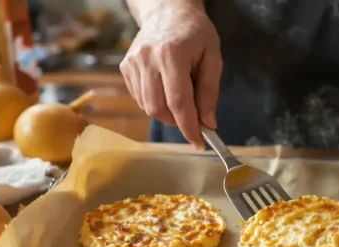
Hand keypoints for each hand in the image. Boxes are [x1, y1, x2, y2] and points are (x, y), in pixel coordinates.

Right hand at [120, 0, 221, 148]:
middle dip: (177, 121)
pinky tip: (165, 88)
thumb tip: (208, 123)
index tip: (198, 142)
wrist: (167, 11)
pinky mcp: (125, 67)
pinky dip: (155, 102)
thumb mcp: (212, 58)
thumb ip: (210, 91)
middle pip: (159, 108)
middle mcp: (147, 59)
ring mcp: (133, 63)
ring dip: (167, 113)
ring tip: (180, 96)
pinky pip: (140, 98)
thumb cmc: (195, 33)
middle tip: (192, 117)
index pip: (178, 102)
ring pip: (148, 107)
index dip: (189, 126)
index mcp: (171, 55)